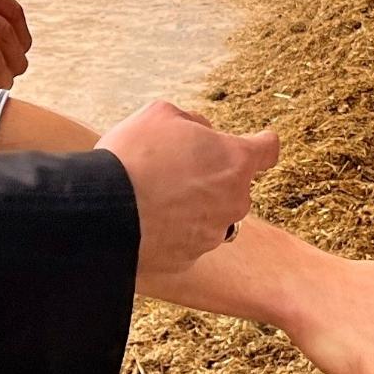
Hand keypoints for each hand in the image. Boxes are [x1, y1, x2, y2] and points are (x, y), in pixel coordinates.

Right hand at [99, 101, 278, 290]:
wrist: (105, 212)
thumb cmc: (134, 156)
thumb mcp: (160, 114)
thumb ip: (192, 120)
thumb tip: (202, 133)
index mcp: (235, 160)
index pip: (267, 150)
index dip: (261, 144)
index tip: (257, 144)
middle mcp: (234, 200)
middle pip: (233, 186)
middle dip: (211, 178)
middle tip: (173, 170)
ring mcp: (213, 234)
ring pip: (210, 215)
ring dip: (191, 207)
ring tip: (152, 198)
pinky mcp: (190, 259)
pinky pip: (186, 241)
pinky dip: (172, 233)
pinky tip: (145, 223)